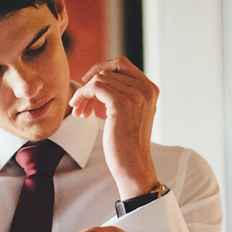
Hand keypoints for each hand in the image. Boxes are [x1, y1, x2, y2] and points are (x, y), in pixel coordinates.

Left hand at [69, 57, 159, 198]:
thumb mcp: (132, 113)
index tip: (88, 83)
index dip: (101, 70)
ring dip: (84, 93)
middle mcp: (146, 89)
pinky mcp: (121, 103)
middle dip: (90, 83)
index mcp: (150, 89)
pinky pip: (95, 87)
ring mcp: (135, 95)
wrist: (133, 166)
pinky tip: (80, 111)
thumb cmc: (127, 143)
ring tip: (80, 111)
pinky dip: (83, 95)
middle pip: (108, 70)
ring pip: (99, 78)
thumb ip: (125, 93)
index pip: (121, 64)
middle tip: (81, 103)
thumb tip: (99, 76)